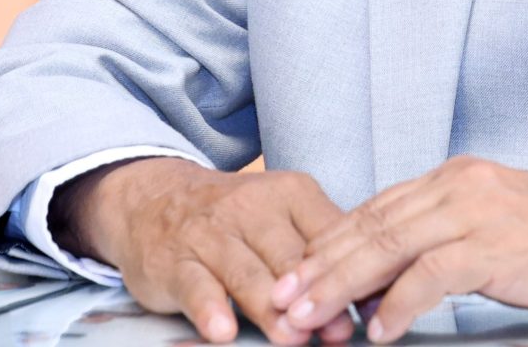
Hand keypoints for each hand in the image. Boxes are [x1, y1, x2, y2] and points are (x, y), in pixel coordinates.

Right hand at [64, 158, 353, 345]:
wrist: (154, 200)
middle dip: (314, 296)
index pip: (326, 232)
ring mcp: (209, 234)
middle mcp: (249, 207)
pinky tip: (223, 330)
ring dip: (269, 308)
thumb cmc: (234, 219)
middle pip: (288, 257)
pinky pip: (194, 285)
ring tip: (292, 337)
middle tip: (337, 328)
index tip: (371, 302)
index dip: (350, 269)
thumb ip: (321, 253)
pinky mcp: (174, 260)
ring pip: (245, 274)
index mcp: (288, 194)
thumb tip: (373, 295)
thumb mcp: (281, 217)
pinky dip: (209, 308)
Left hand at [268, 156, 527, 340]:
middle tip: (279, 300)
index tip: (290, 277)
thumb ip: (442, 243)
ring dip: (343, 284)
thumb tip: (382, 279)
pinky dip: (401, 302)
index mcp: (456, 178)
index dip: (328, 245)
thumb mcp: (495, 234)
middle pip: (371, 224)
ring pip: (391, 244)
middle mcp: (463, 184)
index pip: (375, 210)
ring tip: (310, 317)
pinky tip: (379, 329)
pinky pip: (435, 273)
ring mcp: (483, 210)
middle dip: (319, 265)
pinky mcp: (503, 244)